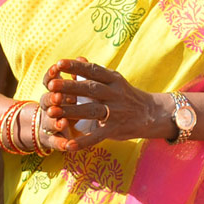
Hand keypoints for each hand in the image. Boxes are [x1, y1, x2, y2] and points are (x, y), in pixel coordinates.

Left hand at [40, 57, 167, 150]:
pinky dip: (83, 141)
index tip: (58, 64)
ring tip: (52, 112)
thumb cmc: (126, 96)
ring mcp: (116, 111)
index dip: (76, 67)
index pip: (93, 70)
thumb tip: (79, 58)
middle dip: (70, 87)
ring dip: (71, 111)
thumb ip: (95, 73)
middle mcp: (115, 93)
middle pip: (91, 89)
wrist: (151, 113)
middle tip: (51, 85)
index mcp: (113, 79)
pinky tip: (68, 145)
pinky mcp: (115, 129)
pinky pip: (98, 136)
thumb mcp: (114, 81)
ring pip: (91, 110)